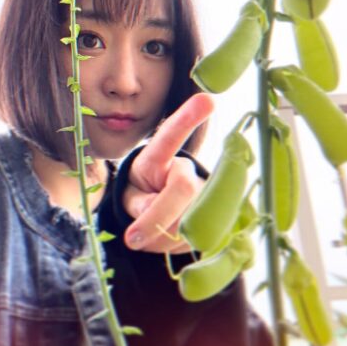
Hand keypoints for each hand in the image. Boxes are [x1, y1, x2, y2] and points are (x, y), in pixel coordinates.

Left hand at [122, 93, 214, 252]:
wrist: (160, 209)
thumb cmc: (142, 195)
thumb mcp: (130, 197)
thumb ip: (137, 204)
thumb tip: (147, 221)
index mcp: (158, 157)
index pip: (171, 136)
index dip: (188, 118)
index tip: (207, 99)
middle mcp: (186, 169)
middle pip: (183, 189)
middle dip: (156, 219)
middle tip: (132, 238)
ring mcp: (204, 192)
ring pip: (191, 218)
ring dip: (163, 236)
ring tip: (150, 233)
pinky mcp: (215, 216)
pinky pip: (198, 237)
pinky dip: (176, 246)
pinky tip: (168, 238)